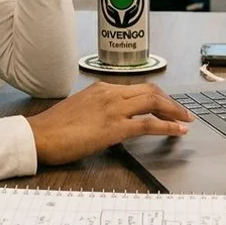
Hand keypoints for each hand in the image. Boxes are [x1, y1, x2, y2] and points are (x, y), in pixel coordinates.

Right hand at [26, 82, 194, 165]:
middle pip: (151, 91)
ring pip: (153, 103)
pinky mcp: (114, 128)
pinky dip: (167, 127)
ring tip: (186, 120)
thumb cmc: (54, 127)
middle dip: (171, 102)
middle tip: (184, 112)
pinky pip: (148, 125)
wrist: (39, 136)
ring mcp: (113, 109)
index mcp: (101, 88)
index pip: (138, 88)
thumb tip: (112, 120)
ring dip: (174, 111)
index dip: (158, 96)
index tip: (168, 105)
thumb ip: (98, 109)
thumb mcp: (80, 109)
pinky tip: (178, 131)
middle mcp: (110, 94)